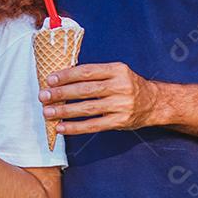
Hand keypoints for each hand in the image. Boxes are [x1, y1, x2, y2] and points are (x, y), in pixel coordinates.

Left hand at [39, 62, 159, 133]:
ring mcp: (121, 105)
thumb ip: (94, 74)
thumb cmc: (127, 85)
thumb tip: (62, 78)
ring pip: (87, 108)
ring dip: (64, 111)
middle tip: (43, 96)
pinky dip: (75, 127)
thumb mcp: (116, 73)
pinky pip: (93, 126)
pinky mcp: (120, 122)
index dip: (66, 75)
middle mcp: (120, 87)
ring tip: (47, 112)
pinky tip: (61, 127)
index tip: (50, 79)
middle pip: (85, 90)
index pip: (87, 71)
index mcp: (117, 70)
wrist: (154, 103)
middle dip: (61, 93)